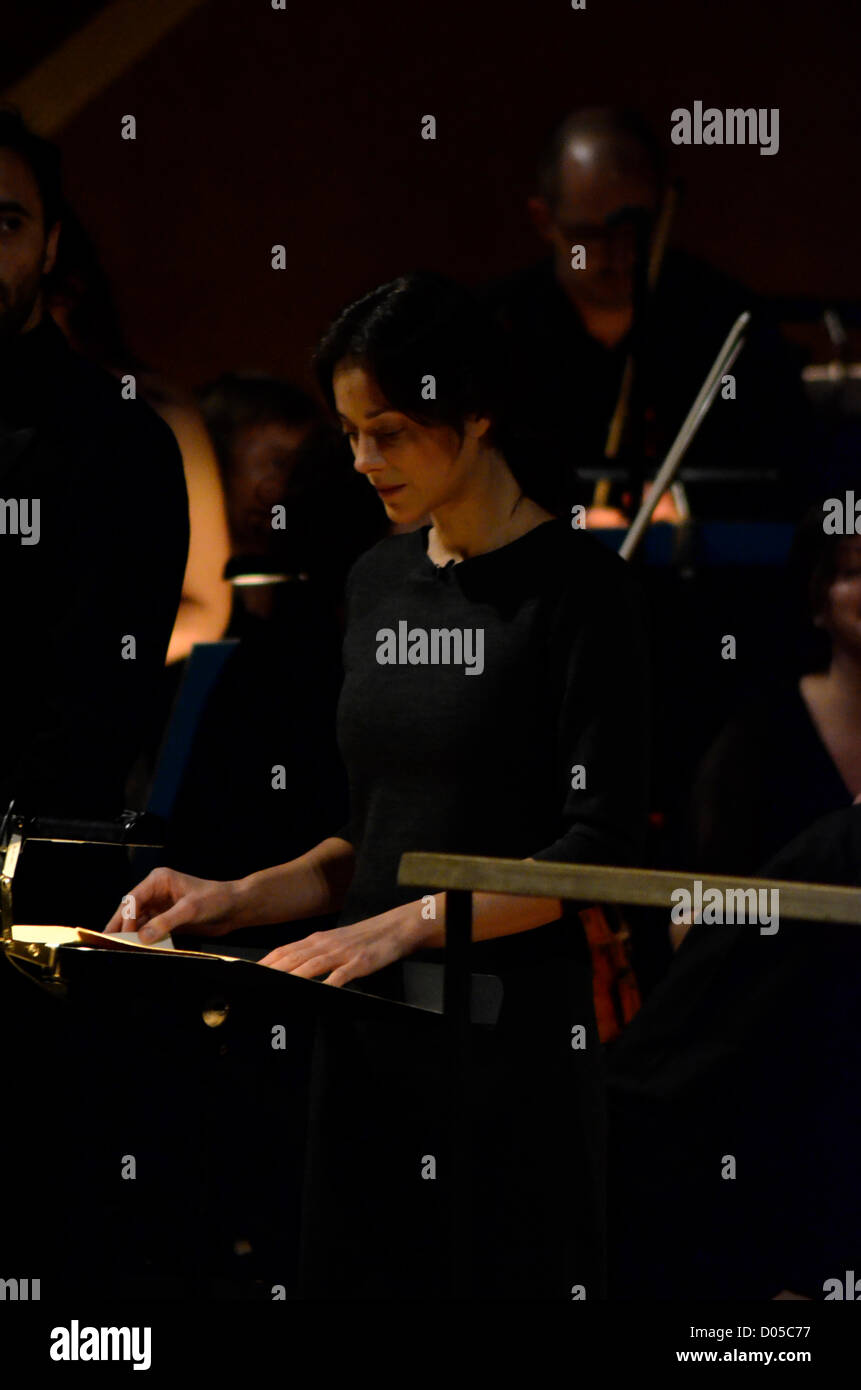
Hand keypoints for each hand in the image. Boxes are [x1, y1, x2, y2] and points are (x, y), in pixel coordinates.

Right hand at [104, 867, 242, 943]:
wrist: (235, 908)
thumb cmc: (215, 900)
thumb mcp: (190, 909)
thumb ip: (166, 922)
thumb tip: (142, 936)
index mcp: (159, 880)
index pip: (134, 899)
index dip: (126, 917)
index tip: (123, 935)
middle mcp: (156, 892)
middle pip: (131, 909)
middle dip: (120, 925)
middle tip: (106, 943)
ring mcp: (160, 906)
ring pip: (137, 921)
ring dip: (129, 934)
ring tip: (116, 949)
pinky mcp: (166, 919)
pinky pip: (149, 929)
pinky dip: (142, 939)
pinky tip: (135, 949)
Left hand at [259, 903, 422, 985]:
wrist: (396, 927)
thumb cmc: (365, 938)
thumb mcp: (335, 942)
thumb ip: (314, 953)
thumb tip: (292, 968)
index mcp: (317, 939)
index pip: (284, 950)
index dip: (264, 962)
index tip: (245, 972)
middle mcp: (325, 944)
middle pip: (292, 958)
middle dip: (270, 971)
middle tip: (251, 982)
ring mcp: (342, 953)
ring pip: (311, 965)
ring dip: (292, 976)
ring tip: (274, 987)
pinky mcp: (360, 962)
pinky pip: (341, 975)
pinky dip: (328, 984)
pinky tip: (319, 992)